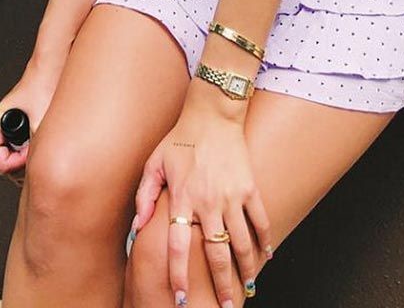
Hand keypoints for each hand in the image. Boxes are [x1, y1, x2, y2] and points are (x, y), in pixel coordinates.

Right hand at [0, 54, 63, 184]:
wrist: (47, 71)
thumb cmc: (41, 88)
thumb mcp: (40, 122)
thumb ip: (36, 149)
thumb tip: (41, 170)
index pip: (2, 165)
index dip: (21, 163)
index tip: (34, 150)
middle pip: (6, 167)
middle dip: (24, 164)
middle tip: (39, 149)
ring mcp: (3, 132)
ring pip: (12, 162)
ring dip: (27, 160)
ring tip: (41, 145)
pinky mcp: (13, 131)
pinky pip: (18, 153)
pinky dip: (30, 154)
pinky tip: (41, 145)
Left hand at [132, 100, 272, 305]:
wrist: (212, 114)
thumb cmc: (180, 138)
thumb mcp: (154, 163)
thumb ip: (144, 196)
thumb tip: (137, 227)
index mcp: (182, 198)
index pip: (178, 246)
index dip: (179, 275)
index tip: (181, 298)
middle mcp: (208, 201)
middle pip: (215, 254)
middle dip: (220, 286)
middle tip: (224, 307)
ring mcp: (231, 195)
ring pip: (241, 243)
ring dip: (245, 271)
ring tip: (246, 289)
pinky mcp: (249, 187)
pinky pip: (260, 220)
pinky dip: (265, 240)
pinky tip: (266, 256)